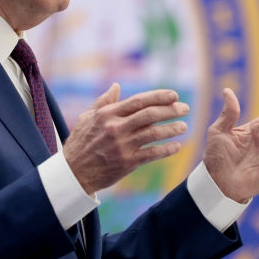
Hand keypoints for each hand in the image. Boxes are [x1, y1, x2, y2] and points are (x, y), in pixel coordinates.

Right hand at [63, 83, 189, 193]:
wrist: (73, 172)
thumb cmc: (80, 142)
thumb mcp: (87, 118)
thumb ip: (104, 102)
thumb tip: (117, 86)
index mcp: (108, 114)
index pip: (139, 101)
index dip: (158, 96)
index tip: (174, 95)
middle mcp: (116, 128)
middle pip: (150, 115)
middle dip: (171, 110)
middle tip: (185, 108)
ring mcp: (122, 146)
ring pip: (154, 133)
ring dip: (172, 129)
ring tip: (183, 126)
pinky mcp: (127, 162)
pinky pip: (152, 154)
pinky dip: (166, 149)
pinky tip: (177, 146)